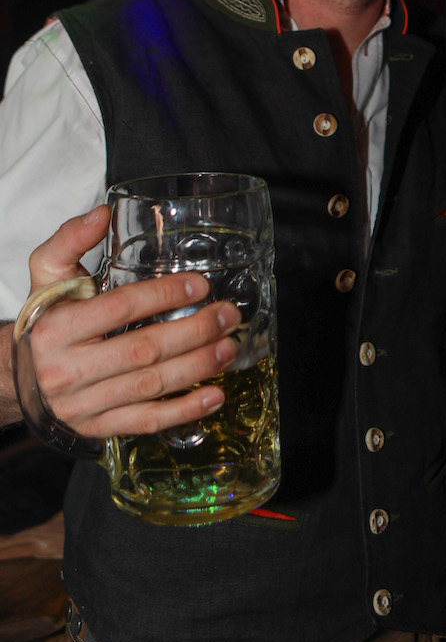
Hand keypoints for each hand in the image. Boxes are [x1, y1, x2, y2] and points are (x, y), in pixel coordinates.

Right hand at [23, 206, 240, 438]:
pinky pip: (146, 422)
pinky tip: (214, 395)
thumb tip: (100, 213)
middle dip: (194, 332)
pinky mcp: (98, 427)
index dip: (164, 295)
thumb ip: (70, 240)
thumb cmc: (45, 318)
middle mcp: (68, 369)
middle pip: (143, 350)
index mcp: (57, 327)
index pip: (120, 309)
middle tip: (227, 316)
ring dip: (198, 367)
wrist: (19, 374)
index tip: (200, 285)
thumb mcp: (46, 273)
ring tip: (228, 348)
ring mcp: (83, 403)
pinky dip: (185, 411)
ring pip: (150, 386)